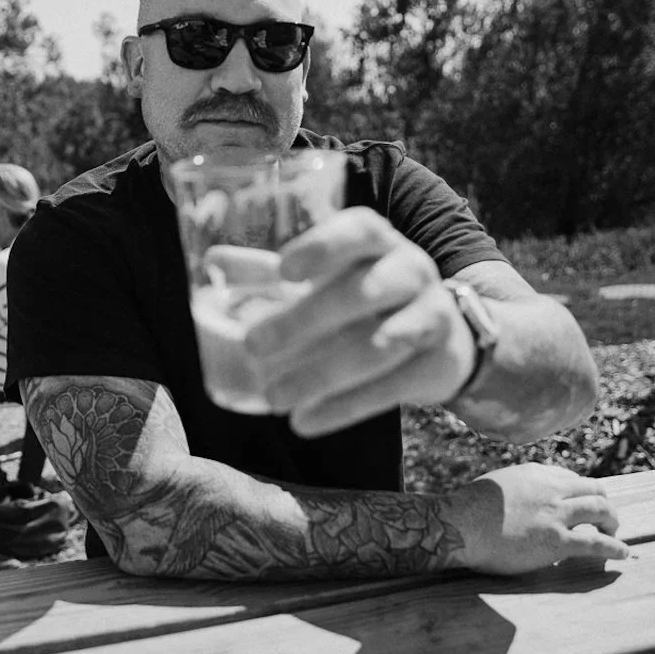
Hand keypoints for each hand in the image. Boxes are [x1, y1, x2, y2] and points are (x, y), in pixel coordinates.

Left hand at [241, 207, 476, 436]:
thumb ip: (269, 272)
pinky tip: (305, 422)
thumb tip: (212, 260)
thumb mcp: (323, 277)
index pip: (358, 231)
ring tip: (273, 398)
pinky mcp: (440, 363)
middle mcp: (411, 271)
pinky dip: (347, 407)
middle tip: (251, 345)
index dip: (324, 248)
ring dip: (322, 374)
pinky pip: (394, 387)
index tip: (285, 271)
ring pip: (380, 345)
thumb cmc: (364, 295)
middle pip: (364, 292)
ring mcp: (433, 316)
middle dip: (305, 320)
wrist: (442, 334)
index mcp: (378, 241)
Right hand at [446, 463, 630, 574]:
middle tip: (604, 518)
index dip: (579, 492)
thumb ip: (516, 488)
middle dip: (603, 503)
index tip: (580, 503)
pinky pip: (597, 542)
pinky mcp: (557, 540)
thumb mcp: (495, 485)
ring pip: (602, 510)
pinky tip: (623, 553)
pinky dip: (615, 547)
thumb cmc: (466, 508)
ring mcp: (556, 514)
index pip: (570, 477)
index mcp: (534, 473)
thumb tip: (521, 500)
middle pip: (593, 490)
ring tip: (614, 533)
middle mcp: (551, 488)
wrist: (458, 524)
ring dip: (613, 522)